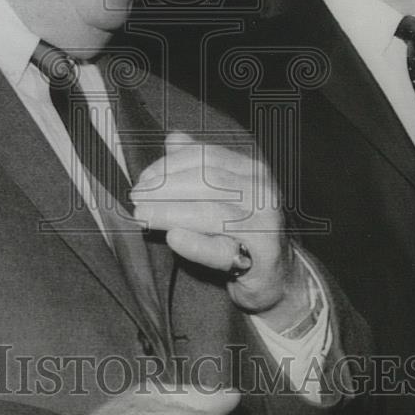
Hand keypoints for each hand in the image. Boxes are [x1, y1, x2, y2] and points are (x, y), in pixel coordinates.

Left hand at [130, 132, 310, 328]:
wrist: (278, 275)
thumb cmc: (243, 231)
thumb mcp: (225, 194)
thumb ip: (201, 166)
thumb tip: (174, 138)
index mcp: (252, 170)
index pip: (206, 156)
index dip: (169, 165)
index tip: (142, 180)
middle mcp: (262, 191)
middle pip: (207, 180)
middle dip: (165, 187)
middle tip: (136, 198)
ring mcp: (265, 223)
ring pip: (211, 212)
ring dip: (170, 212)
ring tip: (142, 217)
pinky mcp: (262, 257)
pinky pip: (224, 249)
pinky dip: (196, 244)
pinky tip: (173, 238)